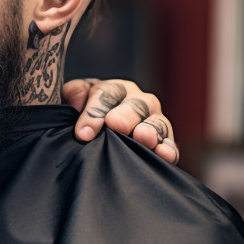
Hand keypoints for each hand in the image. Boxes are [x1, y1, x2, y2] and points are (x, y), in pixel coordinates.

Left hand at [62, 78, 178, 163]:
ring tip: (142, 137)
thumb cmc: (87, 118)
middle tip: (115, 125)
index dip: (94, 112)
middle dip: (124, 115)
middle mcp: (140, 101)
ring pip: (156, 122)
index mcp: (116, 89)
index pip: (106, 94)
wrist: (103, 137)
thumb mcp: (77, 102)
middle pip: (135, 106)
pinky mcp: (165, 143)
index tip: (83, 133)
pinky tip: (164, 154)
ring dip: (150, 130)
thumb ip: (74, 94)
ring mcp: (155, 121)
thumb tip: (74, 99)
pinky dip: (168, 149)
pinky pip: (169, 145)